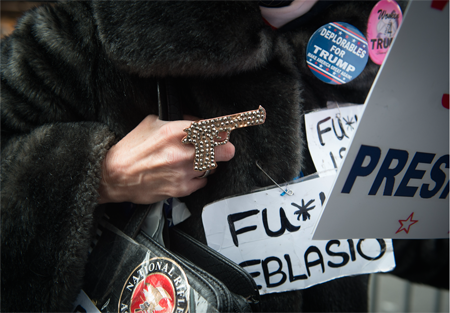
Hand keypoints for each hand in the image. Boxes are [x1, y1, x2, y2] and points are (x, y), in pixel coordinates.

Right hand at [97, 115, 234, 203]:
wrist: (114, 176)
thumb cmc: (131, 150)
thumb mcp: (152, 123)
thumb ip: (178, 121)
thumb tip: (198, 122)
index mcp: (175, 131)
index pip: (213, 126)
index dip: (227, 126)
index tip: (232, 127)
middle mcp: (182, 151)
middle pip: (223, 149)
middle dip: (224, 146)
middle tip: (219, 146)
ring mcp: (183, 171)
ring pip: (214, 166)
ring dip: (209, 162)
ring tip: (194, 159)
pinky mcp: (181, 188)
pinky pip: (203, 181)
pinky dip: (199, 177)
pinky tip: (187, 172)